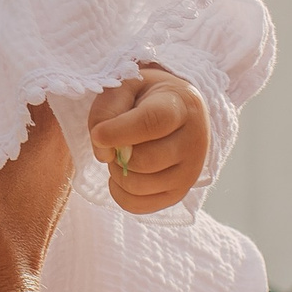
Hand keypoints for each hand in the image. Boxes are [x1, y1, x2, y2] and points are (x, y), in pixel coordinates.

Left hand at [87, 65, 208, 212]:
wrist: (178, 112)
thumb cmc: (146, 97)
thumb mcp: (125, 85)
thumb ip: (107, 110)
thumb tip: (104, 154)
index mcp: (182, 106)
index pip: (153, 123)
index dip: (119, 131)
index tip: (98, 134)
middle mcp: (193, 142)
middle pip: (144, 160)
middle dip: (117, 153)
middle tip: (115, 141)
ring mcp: (189, 173)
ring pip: (138, 186)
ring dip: (117, 172)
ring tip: (122, 154)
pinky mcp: (178, 194)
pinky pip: (137, 205)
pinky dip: (119, 192)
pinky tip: (123, 173)